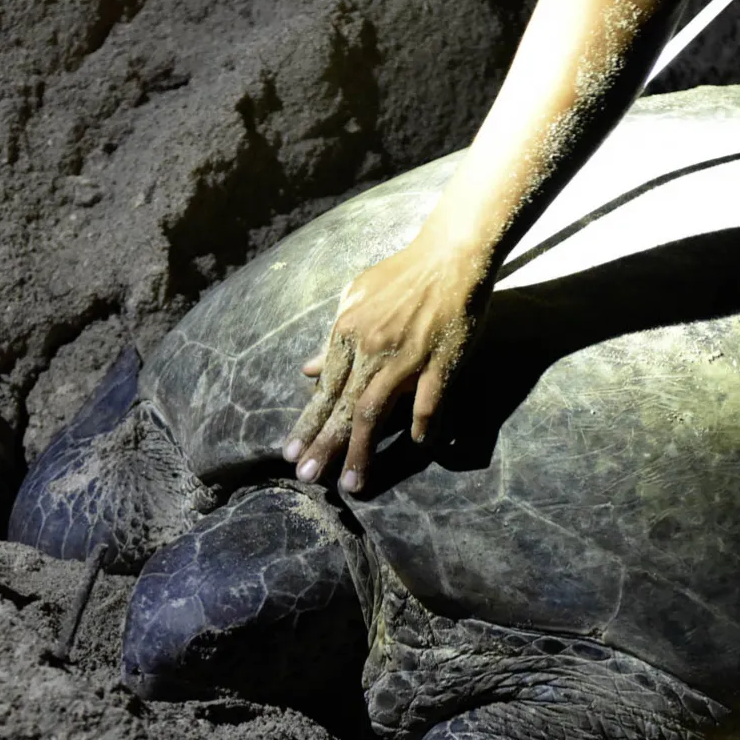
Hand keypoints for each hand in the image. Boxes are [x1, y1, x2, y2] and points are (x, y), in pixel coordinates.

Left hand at [281, 234, 490, 494]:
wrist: (450, 256)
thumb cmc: (403, 276)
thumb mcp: (356, 298)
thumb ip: (332, 338)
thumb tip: (307, 369)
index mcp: (348, 332)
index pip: (324, 389)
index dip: (307, 423)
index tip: (290, 453)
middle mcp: (370, 348)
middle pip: (342, 406)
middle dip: (324, 445)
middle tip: (307, 477)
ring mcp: (405, 357)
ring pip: (375, 412)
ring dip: (361, 450)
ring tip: (351, 483)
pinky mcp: (440, 362)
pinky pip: (428, 401)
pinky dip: (421, 424)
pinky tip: (417, 445)